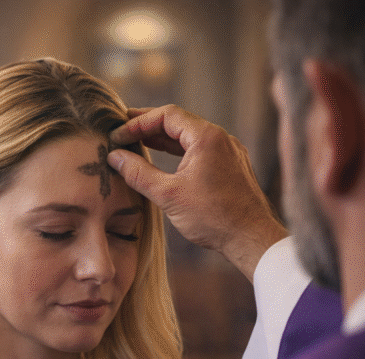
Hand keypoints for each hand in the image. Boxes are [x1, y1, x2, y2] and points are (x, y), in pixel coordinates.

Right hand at [107, 105, 287, 281]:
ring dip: (161, 138)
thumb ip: (138, 173)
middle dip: (148, 126)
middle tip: (122, 130)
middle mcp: (221, 138)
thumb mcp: (167, 194)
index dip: (138, 122)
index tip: (118, 135)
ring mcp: (228, 151)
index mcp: (207, 137)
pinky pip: (199, 149)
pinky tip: (162, 160)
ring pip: (188, 136)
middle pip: (178, 121)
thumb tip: (115, 157)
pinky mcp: (229, 165)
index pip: (167, 115)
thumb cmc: (212, 217)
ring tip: (136, 143)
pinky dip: (177, 150)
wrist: (250, 237)